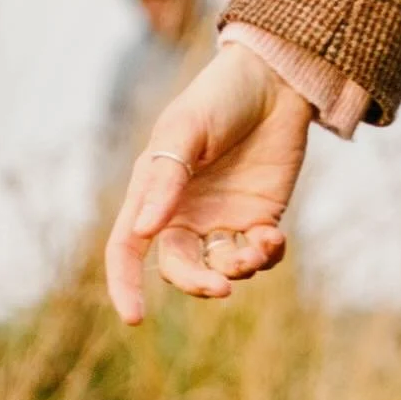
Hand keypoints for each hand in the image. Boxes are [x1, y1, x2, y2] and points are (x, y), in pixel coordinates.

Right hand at [105, 42, 313, 324]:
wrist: (275, 82)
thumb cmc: (220, 97)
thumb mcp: (186, 130)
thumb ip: (166, 178)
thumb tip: (144, 230)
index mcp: (153, 192)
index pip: (128, 247)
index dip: (125, 284)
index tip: (135, 317)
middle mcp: (184, 213)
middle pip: (179, 268)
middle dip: (197, 284)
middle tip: (222, 287)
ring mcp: (222, 220)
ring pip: (221, 269)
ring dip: (238, 269)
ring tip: (259, 246)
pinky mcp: (259, 221)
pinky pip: (257, 257)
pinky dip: (265, 257)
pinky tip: (274, 237)